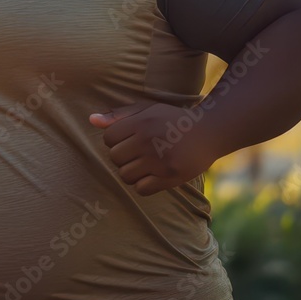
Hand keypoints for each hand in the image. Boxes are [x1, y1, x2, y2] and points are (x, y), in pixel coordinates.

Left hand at [89, 103, 216, 195]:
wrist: (209, 131)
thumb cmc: (172, 119)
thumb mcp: (147, 110)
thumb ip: (119, 115)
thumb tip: (91, 120)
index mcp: (142, 123)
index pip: (108, 138)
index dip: (115, 140)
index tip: (128, 139)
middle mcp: (149, 141)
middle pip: (115, 157)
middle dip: (122, 156)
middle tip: (137, 152)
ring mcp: (160, 161)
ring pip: (125, 175)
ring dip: (131, 172)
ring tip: (144, 164)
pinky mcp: (171, 177)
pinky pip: (141, 189)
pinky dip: (143, 184)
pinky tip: (152, 175)